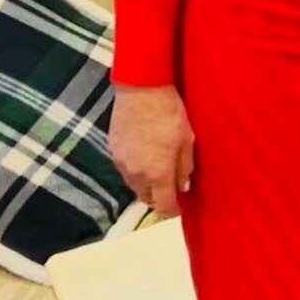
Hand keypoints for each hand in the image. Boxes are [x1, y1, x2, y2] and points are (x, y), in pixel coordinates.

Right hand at [108, 83, 195, 217]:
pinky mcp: (113, 150)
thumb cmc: (169, 113)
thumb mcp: (187, 139)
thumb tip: (182, 187)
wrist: (141, 89)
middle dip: (158, 197)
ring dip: (146, 184)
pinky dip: (135, 169)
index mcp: (158, 173)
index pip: (163, 205)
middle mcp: (136, 174)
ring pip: (134, 184)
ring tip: (157, 169)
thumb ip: (184, 167)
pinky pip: (125, 168)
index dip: (172, 211)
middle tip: (169, 187)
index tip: (178, 208)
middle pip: (146, 198)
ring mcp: (121, 163)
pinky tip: (144, 154)